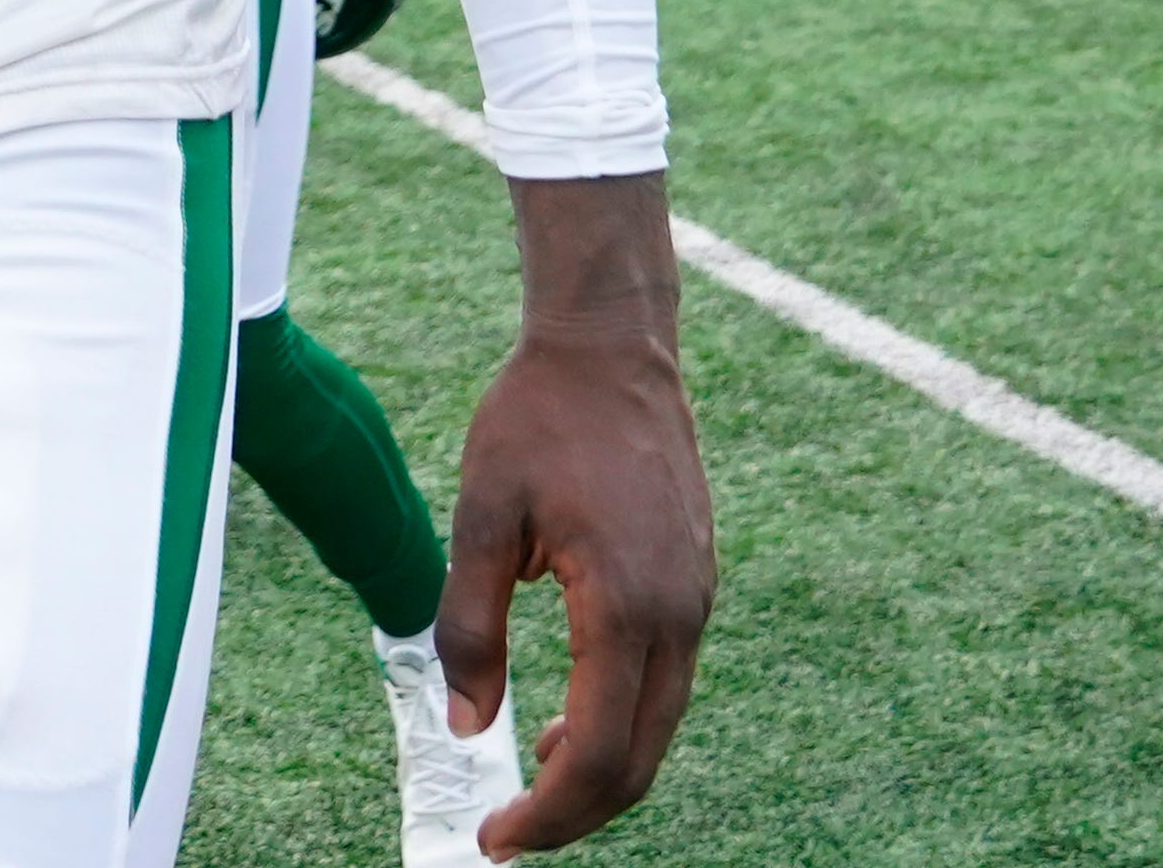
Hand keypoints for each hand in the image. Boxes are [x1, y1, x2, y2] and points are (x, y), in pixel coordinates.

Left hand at [439, 183, 710, 853]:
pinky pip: (665, 682)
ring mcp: (696, 599)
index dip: (548, 815)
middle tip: (509, 829)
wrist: (610, 344)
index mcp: (626, 606)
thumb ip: (470, 626)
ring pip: (659, 726)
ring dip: (601, 769)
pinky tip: (568, 714)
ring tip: (532, 776)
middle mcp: (678, 615)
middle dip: (577, 812)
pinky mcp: (695, 582)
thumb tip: (465, 725)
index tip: (494, 839)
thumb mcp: (480, 517)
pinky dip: (622, 720)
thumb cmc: (537, 418)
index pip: (598, 755)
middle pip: (640, 760)